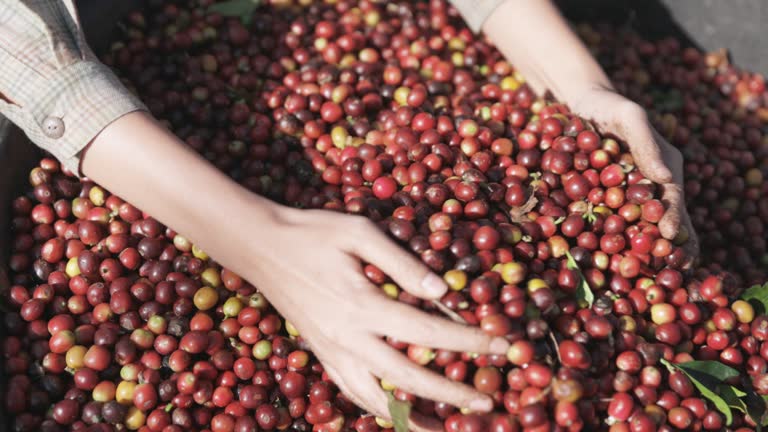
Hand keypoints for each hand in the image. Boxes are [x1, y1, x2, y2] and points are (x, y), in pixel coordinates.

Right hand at [247, 206, 509, 430]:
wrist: (259, 247)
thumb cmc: (312, 233)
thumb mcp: (359, 233)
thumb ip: (402, 262)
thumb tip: (443, 292)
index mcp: (361, 305)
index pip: (426, 332)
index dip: (467, 342)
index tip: (499, 346)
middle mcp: (347, 338)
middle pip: (407, 379)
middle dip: (451, 395)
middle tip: (486, 404)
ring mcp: (331, 351)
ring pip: (375, 400)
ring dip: (413, 418)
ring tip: (444, 429)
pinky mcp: (320, 354)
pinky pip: (351, 392)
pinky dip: (377, 409)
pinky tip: (396, 413)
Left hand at [570, 86, 698, 261]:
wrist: (579, 107)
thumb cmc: (608, 107)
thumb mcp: (628, 116)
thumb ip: (646, 143)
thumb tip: (664, 176)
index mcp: (663, 168)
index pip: (673, 199)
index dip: (673, 219)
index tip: (669, 237)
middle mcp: (650, 186)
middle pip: (660, 221)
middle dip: (666, 247)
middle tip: (666, 270)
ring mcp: (627, 196)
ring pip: (638, 228)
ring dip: (641, 252)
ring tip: (642, 276)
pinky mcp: (605, 201)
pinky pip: (611, 224)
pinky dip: (614, 243)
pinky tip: (609, 264)